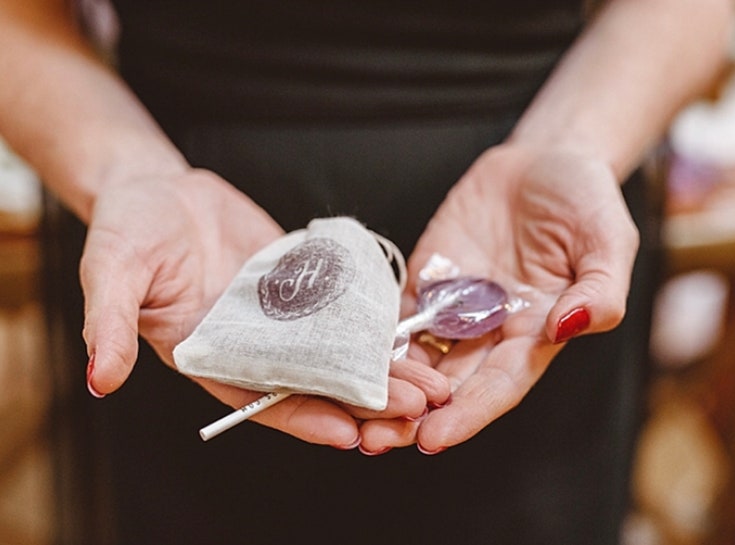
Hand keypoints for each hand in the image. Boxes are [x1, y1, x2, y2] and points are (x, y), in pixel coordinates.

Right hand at [80, 168, 445, 446]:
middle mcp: (251, 344)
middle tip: (413, 412)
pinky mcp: (302, 285)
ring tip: (429, 386)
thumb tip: (99, 379)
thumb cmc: (128, 230)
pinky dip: (374, 326)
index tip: (347, 434)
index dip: (303, 418)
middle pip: (313, 383)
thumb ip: (112, 323)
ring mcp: (281, 317)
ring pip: (338, 353)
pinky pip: (342, 309)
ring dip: (381, 371)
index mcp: (209, 355)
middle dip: (362, 401)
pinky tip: (412, 336)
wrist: (159, 189)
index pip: (260, 399)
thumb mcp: (111, 271)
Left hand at [358, 143, 639, 453]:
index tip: (432, 438)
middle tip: (374, 439)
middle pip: (449, 384)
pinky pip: (399, 312)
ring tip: (352, 410)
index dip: (468, 413)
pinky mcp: (429, 276)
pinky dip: (375, 335)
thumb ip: (600, 290)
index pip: (499, 385)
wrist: (545, 160)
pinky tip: (345, 353)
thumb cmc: (586, 201)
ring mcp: (456, 304)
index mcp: (536, 333)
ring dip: (387, 384)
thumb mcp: (609, 241)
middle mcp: (491, 329)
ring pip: (417, 356)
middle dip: (413, 414)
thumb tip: (569, 326)